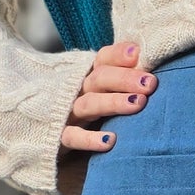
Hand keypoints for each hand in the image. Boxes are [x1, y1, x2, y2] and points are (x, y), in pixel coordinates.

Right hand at [59, 41, 158, 155]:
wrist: (41, 140)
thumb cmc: (87, 117)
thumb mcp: (101, 96)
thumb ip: (123, 83)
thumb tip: (153, 74)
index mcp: (89, 78)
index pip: (102, 60)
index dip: (118, 55)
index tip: (137, 54)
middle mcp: (77, 92)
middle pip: (99, 78)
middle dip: (125, 78)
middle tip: (150, 83)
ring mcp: (67, 114)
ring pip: (89, 104)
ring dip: (113, 102)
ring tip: (138, 104)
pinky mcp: (59, 137)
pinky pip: (72, 137)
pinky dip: (89, 139)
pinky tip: (109, 141)